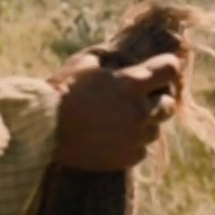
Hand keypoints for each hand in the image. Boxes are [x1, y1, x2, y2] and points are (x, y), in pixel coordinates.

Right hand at [48, 52, 180, 171]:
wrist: (43, 129)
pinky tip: (113, 137)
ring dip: (144, 123)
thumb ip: (109, 57)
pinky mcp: (127, 159)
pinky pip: (141, 150)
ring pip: (155, 130)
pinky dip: (132, 143)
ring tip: (120, 120)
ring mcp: (135, 138)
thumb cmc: (61, 90)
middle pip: (169, 104)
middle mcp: (139, 111)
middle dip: (157, 98)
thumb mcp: (85, 62)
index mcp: (131, 83)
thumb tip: (120, 55)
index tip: (160, 70)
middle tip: (137, 97)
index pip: (171, 70)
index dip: (166, 67)